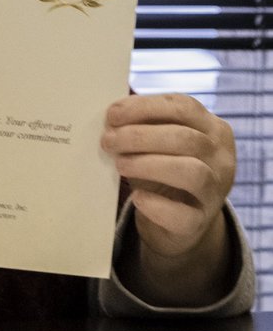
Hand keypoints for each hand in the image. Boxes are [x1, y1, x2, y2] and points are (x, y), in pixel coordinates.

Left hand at [101, 92, 235, 303]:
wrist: (178, 221)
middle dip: (140, 137)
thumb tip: (110, 116)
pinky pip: (183, 215)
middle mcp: (222, 158)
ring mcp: (216, 192)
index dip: (146, 107)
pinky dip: (156, 205)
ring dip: (148, 165)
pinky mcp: (200, 223)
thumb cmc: (163, 167)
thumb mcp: (159, 142)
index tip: (113, 114)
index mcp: (213, 129)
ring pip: (192, 173)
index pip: (184, 107)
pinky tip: (136, 197)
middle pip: (186, 139)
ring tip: (119, 164)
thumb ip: (142, 125)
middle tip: (108, 141)